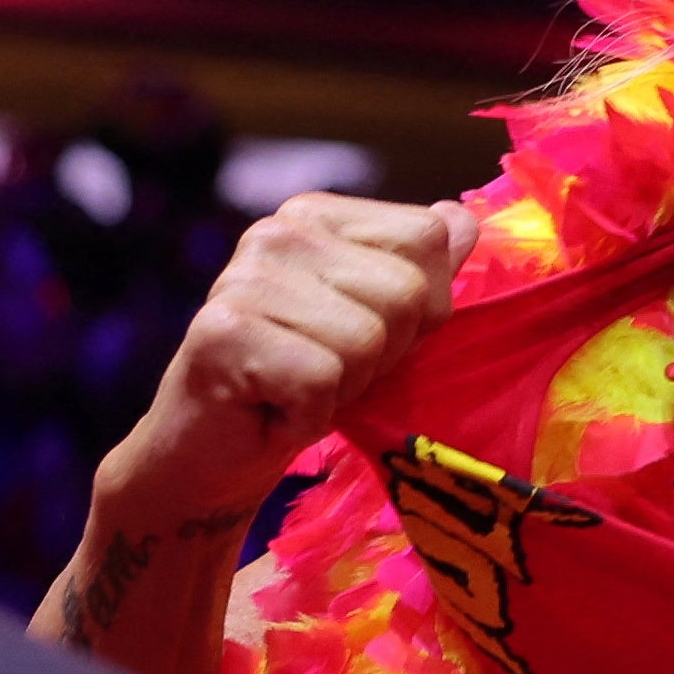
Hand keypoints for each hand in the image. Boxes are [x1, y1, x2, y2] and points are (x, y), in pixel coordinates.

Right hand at [94, 191, 481, 537]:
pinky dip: (308, 418)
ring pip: (367, 339)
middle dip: (383, 356)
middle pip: (406, 291)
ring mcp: (243, 277)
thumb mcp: (374, 324)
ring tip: (296, 391)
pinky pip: (321, 381)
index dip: (421, 310)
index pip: (427, 237)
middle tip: (325, 374)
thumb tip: (463, 219)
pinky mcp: (223, 333)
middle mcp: (276, 230)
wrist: (210, 458)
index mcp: (316, 214)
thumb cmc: (296, 388)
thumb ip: (417, 272)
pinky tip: (270, 412)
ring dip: (344, 390)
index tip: (360, 340)